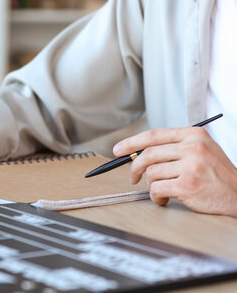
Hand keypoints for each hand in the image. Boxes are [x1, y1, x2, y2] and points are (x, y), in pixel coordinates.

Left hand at [114, 127, 236, 217]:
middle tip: (133, 177)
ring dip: (150, 186)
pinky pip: (157, 189)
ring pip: (151, 173)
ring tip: (161, 191)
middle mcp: (193, 147)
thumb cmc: (216, 176)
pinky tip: (164, 199)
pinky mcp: (187, 185)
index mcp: (194, 135)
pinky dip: (156, 197)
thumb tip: (138, 152)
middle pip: (148, 154)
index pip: (153, 135)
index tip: (118, 150)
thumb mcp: (201, 151)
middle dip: (135, 167)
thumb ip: (174, 148)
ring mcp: (191, 166)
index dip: (131, 142)